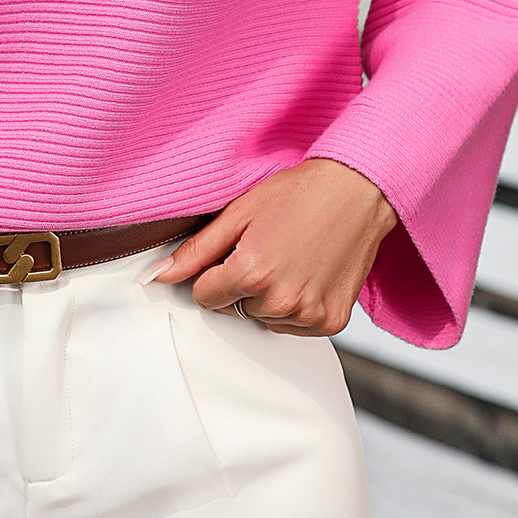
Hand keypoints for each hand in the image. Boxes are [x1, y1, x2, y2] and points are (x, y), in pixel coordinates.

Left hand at [151, 158, 396, 334]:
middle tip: (265, 249)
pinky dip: (295, 307)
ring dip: (267, 297)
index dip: (212, 272)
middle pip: (232, 309)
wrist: (359, 192)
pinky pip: (294, 326)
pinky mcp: (331, 322)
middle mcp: (279, 302)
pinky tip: (306, 274)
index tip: (232, 252)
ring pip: (262, 319)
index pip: (203, 296)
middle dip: (239, 284)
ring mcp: (308, 315)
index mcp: (250, 274)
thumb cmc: (299, 194)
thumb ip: (196, 251)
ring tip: (288, 259)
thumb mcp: (239, 213)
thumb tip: (158, 276)